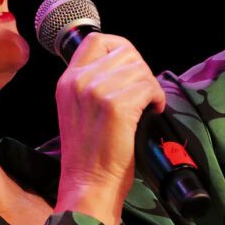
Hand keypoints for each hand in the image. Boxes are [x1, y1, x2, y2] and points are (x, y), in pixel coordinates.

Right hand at [53, 31, 166, 224]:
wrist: (88, 183)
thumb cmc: (88, 154)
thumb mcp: (76, 110)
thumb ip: (90, 84)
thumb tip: (123, 69)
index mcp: (68, 81)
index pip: (97, 40)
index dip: (121, 49)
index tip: (131, 68)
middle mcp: (79, 81)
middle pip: (124, 52)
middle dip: (140, 70)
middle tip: (142, 93)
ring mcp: (97, 91)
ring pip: (140, 69)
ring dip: (150, 86)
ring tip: (146, 105)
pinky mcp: (116, 106)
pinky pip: (149, 87)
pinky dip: (157, 99)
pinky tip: (151, 112)